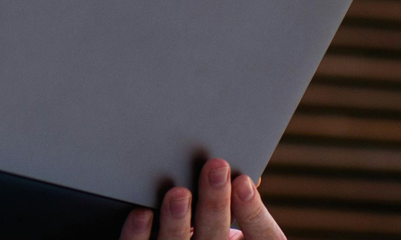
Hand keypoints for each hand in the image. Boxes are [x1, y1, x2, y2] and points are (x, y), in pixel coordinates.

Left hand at [122, 158, 284, 239]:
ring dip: (178, 220)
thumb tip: (243, 176)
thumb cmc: (214, 226)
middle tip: (216, 167)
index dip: (253, 212)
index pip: (261, 237)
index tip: (243, 180)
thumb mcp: (241, 220)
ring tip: (178, 193)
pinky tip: (142, 214)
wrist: (188, 238)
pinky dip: (139, 234)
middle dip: (215, 203)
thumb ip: (242, 201)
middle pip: (216, 237)